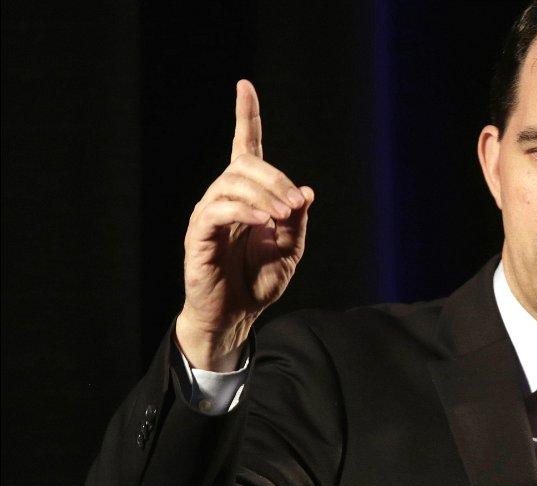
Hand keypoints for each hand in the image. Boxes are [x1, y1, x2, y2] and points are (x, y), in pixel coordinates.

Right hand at [175, 79, 313, 371]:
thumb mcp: (290, 250)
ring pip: (233, 184)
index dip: (246, 117)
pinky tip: (264, 222)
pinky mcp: (198, 234)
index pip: (245, 148)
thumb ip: (297, 221)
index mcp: (247, 196)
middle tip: (294, 205)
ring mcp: (209, 214)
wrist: (236, 316)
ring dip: (264, 196)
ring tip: (282, 218)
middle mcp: (224, 197)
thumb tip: (305, 191)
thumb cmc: (259, 282)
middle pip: (246, 165)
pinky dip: (245, 211)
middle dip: (275, 179)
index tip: (244, 85)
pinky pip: (219, 210)